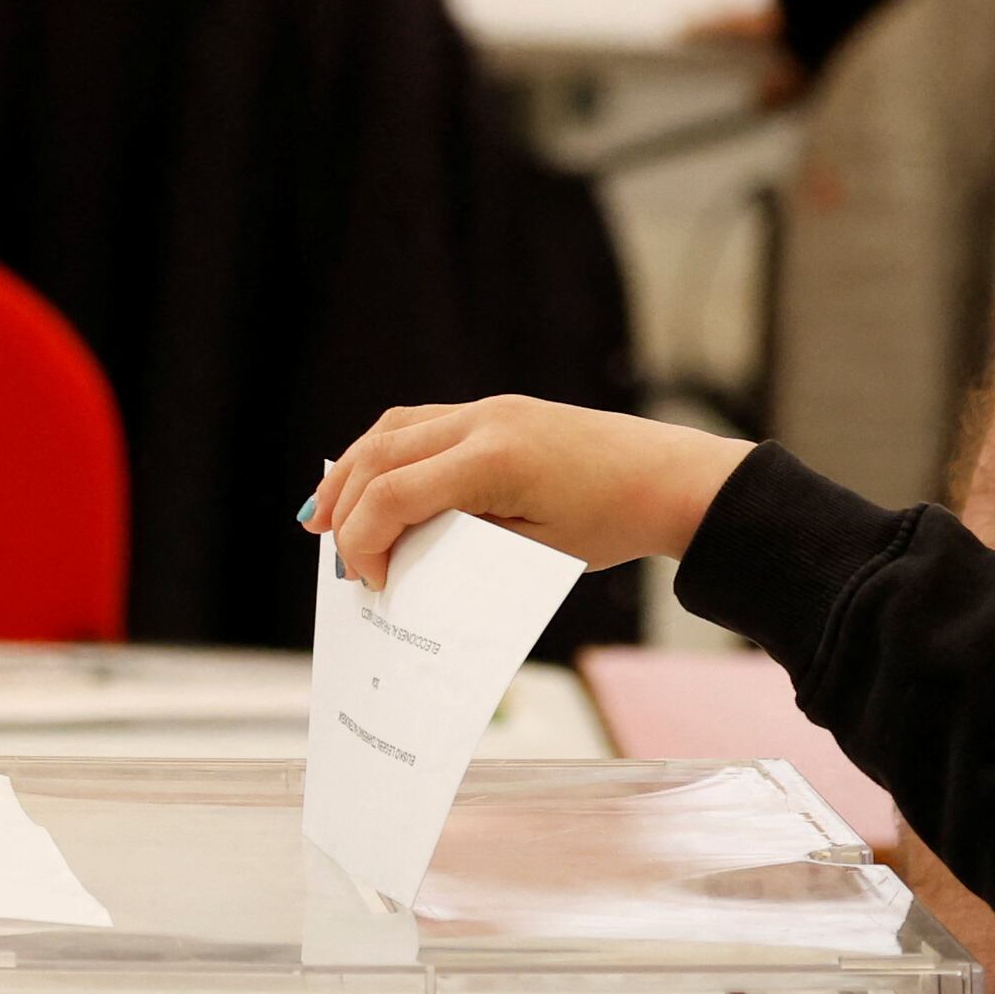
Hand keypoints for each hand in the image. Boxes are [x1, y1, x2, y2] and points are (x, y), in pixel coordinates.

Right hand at [308, 398, 751, 588]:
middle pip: (379, 455)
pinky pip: (420, 424)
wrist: (669, 479)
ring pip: (391, 430)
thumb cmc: (611, 522)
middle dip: (343, 507)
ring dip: (352, 471)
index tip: (372, 585)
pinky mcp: (495, 410)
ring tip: (325, 515)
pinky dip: (385, 453)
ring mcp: (488, 408)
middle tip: (329, 555)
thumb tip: (402, 561)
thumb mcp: (532, 553)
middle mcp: (483, 420)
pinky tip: (372, 481)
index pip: (395, 493)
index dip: (364, 542)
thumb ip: (461, 549)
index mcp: (494, 460)